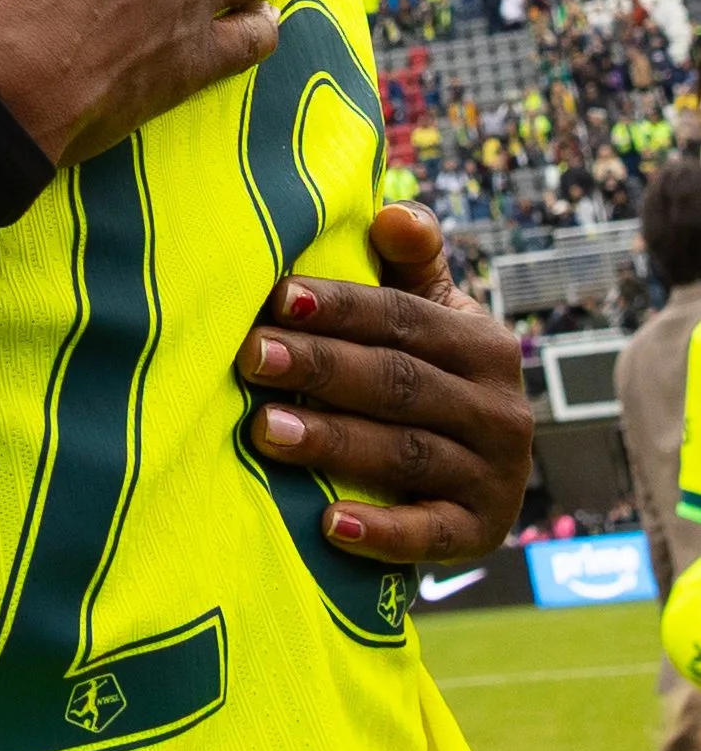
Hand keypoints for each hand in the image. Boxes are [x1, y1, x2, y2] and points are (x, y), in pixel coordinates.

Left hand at [240, 203, 533, 562]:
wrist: (477, 472)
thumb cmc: (427, 370)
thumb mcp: (431, 312)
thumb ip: (411, 260)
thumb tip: (391, 214)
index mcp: (483, 344)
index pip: (402, 319)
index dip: (340, 307)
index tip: (276, 298)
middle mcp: (500, 408)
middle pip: (398, 381)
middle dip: (320, 367)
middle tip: (250, 356)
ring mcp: (495, 475)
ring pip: (405, 453)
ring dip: (334, 440)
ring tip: (265, 430)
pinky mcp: (480, 532)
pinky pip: (430, 536)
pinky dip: (382, 532)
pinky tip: (327, 524)